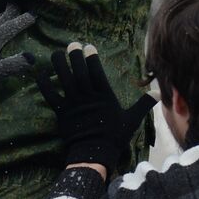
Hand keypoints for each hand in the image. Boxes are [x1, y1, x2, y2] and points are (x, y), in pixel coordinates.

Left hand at [35, 43, 155, 169]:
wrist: (94, 153)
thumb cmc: (114, 136)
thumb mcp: (132, 119)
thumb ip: (144, 103)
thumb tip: (159, 92)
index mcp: (104, 96)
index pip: (97, 72)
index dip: (92, 59)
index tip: (89, 47)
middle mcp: (88, 97)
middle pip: (80, 72)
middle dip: (76, 57)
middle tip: (72, 44)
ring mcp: (73, 104)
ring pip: (64, 80)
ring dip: (59, 66)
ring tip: (56, 53)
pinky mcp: (62, 112)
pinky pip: (51, 96)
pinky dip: (44, 85)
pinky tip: (39, 74)